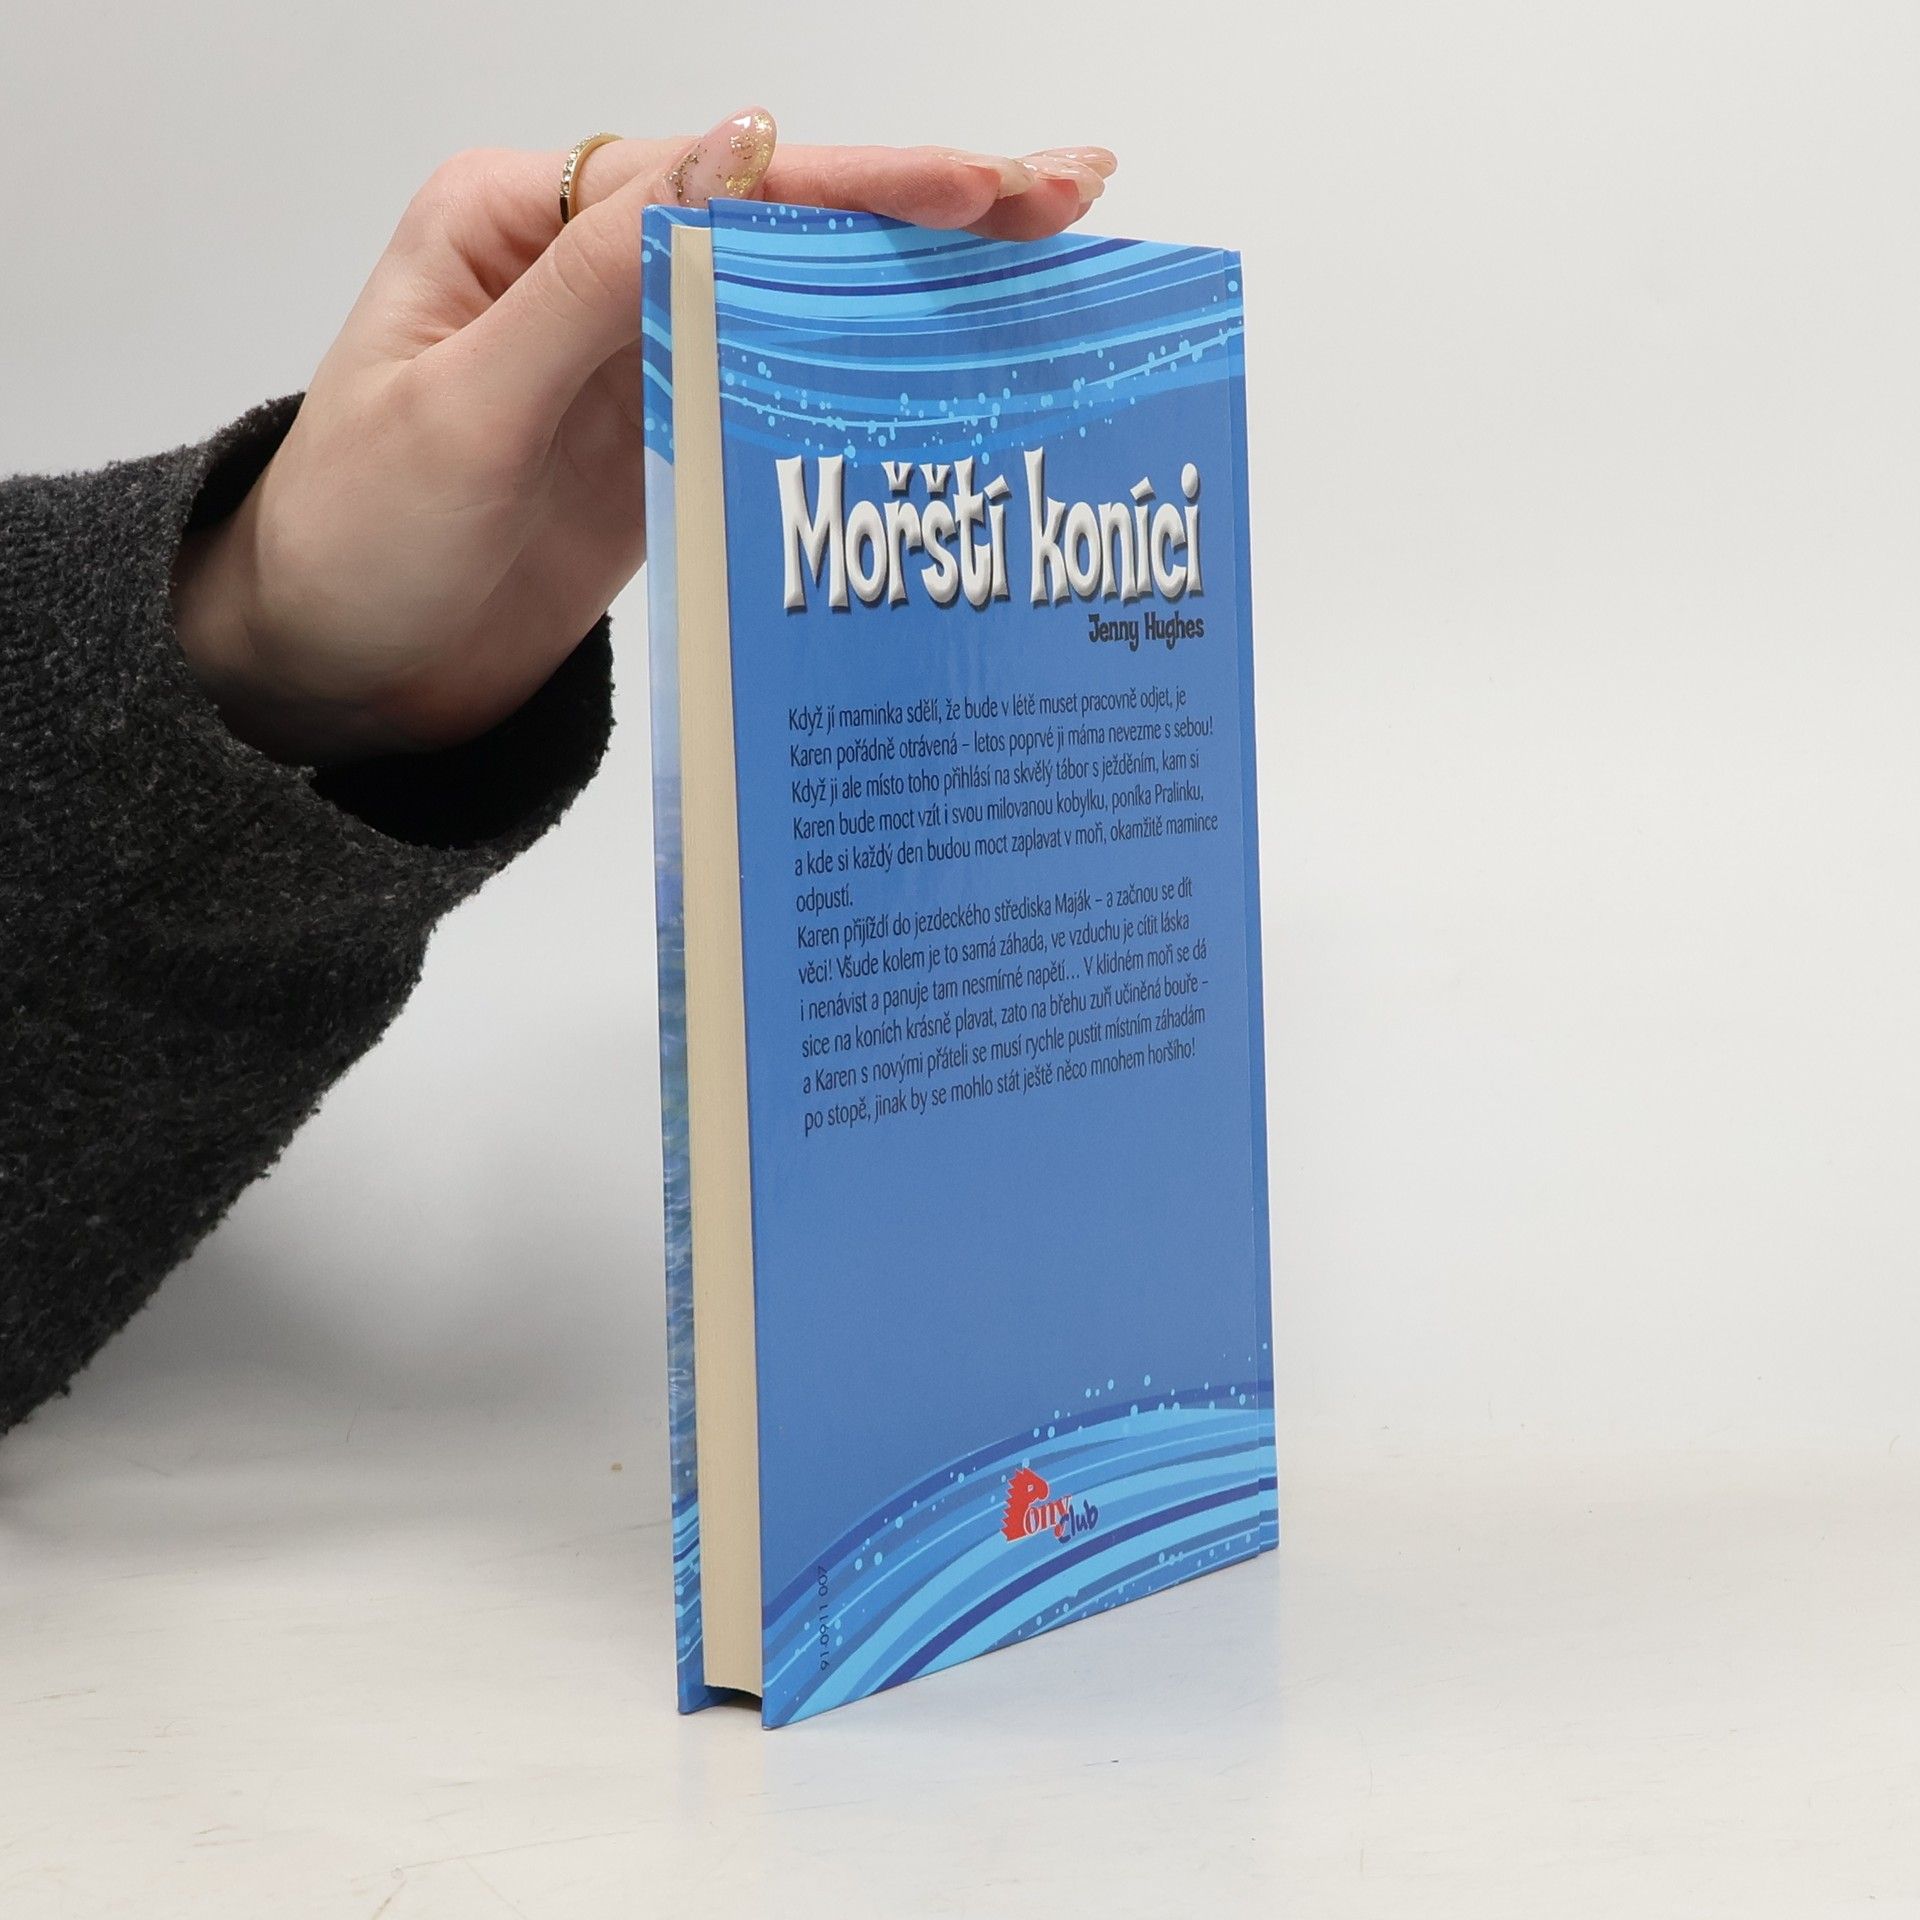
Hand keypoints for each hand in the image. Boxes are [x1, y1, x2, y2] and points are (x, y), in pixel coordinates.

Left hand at [171, 111, 1115, 762]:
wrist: (333, 673)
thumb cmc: (358, 540)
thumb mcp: (465, 409)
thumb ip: (597, 284)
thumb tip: (737, 149)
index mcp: (524, 220)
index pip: (723, 180)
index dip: (862, 182)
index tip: (984, 187)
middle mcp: (587, 269)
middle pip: (780, 219)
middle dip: (922, 206)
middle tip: (1063, 196)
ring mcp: (634, 356)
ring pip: (795, 296)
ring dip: (913, 280)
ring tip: (1039, 262)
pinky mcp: (661, 436)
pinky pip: (777, 384)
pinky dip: (863, 371)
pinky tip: (946, 365)